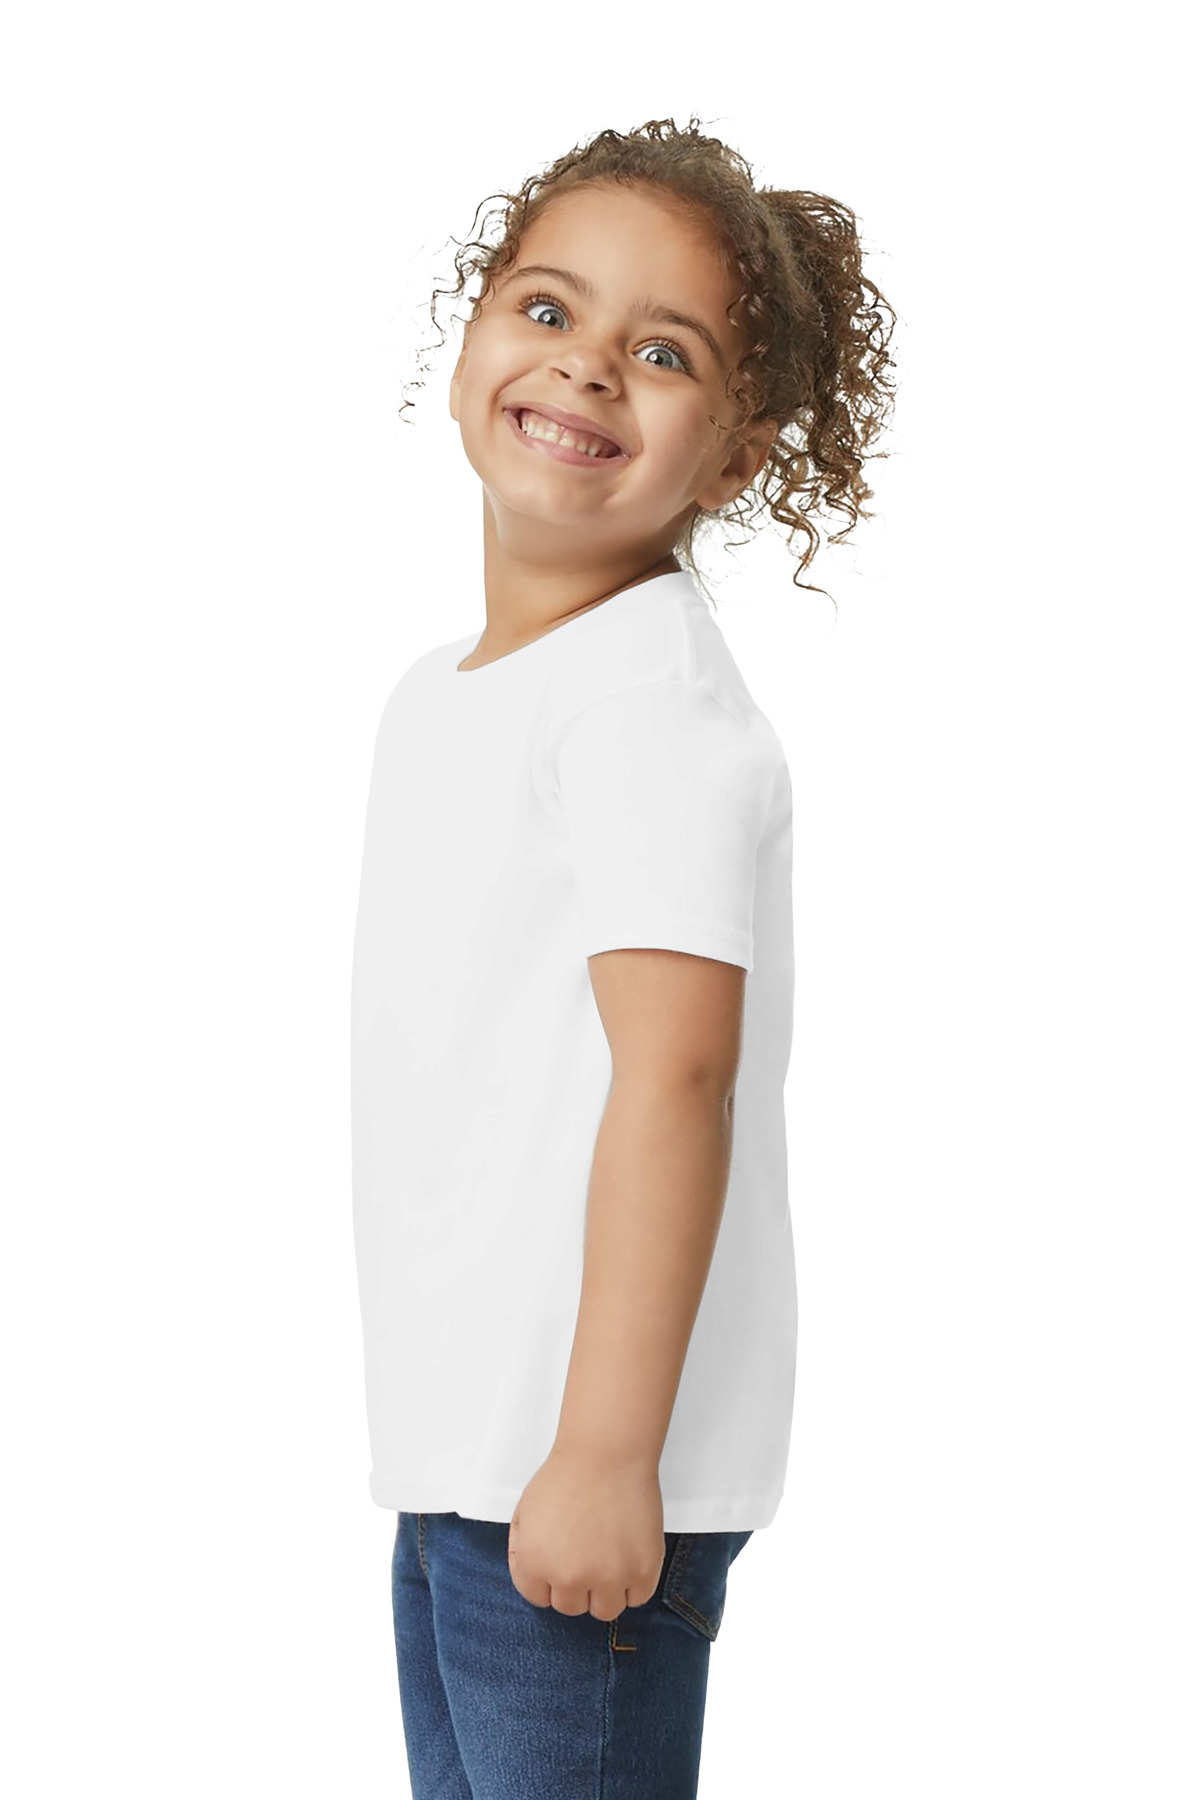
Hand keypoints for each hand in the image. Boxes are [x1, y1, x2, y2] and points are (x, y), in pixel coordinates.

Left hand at [508, 1445, 664, 1621]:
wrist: (606, 1452)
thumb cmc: (567, 1475)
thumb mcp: (525, 1511)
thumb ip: (525, 1550)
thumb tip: (536, 1579)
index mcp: (535, 1564)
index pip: (538, 1598)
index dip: (548, 1577)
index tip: (560, 1557)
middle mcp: (569, 1578)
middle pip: (571, 1606)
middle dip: (576, 1582)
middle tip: (586, 1551)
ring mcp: (609, 1577)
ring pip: (604, 1609)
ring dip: (605, 1590)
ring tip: (608, 1557)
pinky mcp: (643, 1570)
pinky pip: (637, 1597)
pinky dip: (633, 1583)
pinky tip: (628, 1556)